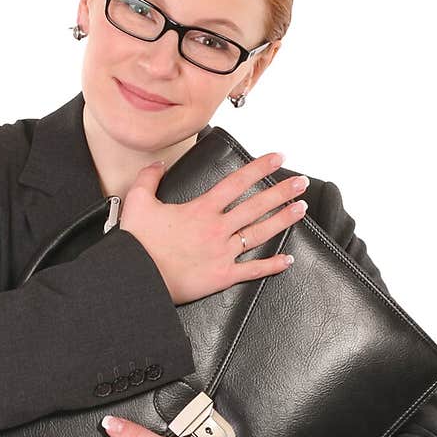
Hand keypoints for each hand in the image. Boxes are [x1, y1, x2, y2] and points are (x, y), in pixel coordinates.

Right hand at [119, 152, 309, 303]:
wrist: (136, 278)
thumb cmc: (136, 244)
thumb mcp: (136, 202)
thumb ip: (148, 179)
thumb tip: (158, 164)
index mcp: (200, 210)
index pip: (236, 182)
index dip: (259, 168)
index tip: (277, 158)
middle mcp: (217, 229)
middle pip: (256, 206)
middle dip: (281, 192)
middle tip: (301, 182)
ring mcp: (222, 253)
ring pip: (259, 234)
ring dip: (283, 220)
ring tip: (301, 209)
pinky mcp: (221, 277)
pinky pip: (252, 271)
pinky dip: (271, 266)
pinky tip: (287, 259)